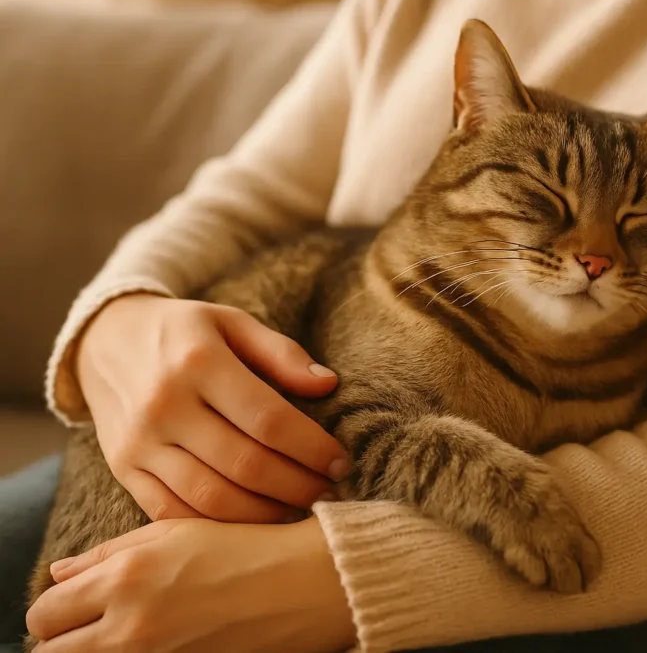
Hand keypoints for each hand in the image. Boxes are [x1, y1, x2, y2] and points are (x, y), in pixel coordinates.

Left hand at [26, 518, 355, 652]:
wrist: (306, 584)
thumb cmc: (246, 548)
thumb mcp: (176, 531)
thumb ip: (110, 552)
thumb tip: (60, 573)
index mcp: (126, 577)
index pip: (46, 613)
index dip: (57, 611)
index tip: (76, 607)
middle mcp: (131, 624)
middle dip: (65, 639)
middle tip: (93, 627)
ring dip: (92, 652)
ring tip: (125, 636)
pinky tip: (157, 643)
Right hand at [76, 293, 348, 523]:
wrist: (104, 341)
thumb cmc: (185, 333)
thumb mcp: (232, 322)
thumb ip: (281, 353)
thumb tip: (328, 385)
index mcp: (200, 363)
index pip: (269, 419)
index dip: (312, 448)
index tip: (340, 462)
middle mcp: (165, 405)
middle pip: (245, 465)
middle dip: (297, 486)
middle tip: (328, 493)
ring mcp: (140, 442)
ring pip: (211, 498)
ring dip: (264, 513)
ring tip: (298, 509)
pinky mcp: (123, 469)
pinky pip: (172, 512)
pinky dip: (216, 526)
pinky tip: (251, 520)